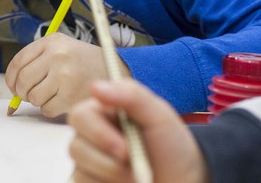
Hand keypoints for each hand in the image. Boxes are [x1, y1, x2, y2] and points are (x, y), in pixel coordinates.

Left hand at [5, 32, 126, 116]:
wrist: (114, 68)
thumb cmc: (83, 61)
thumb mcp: (61, 48)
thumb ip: (37, 60)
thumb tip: (12, 86)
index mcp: (51, 41)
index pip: (18, 62)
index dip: (11, 78)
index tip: (13, 86)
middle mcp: (57, 55)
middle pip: (22, 81)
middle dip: (22, 92)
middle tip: (30, 95)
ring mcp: (65, 75)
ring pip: (33, 97)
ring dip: (38, 101)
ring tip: (50, 95)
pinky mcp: (71, 95)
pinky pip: (46, 109)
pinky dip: (50, 109)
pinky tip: (61, 101)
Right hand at [68, 79, 206, 182]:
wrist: (184, 179)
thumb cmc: (171, 145)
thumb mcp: (159, 115)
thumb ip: (131, 95)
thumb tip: (95, 86)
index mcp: (102, 113)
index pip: (80, 116)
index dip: (98, 134)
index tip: (125, 149)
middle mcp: (90, 137)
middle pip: (76, 147)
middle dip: (108, 162)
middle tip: (137, 170)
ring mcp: (89, 163)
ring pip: (80, 171)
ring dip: (113, 177)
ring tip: (138, 178)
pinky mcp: (91, 182)